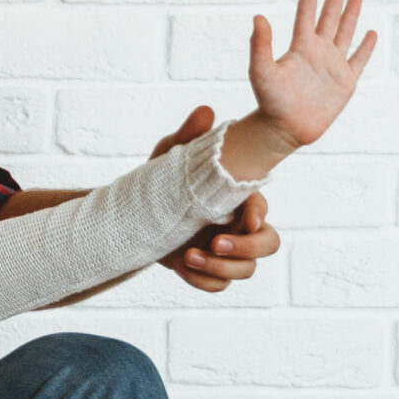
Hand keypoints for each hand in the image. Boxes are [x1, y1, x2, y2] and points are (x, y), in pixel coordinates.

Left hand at [151, 108, 280, 292]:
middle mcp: (237, 226)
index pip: (261, 208)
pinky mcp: (209, 270)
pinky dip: (203, 281)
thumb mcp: (170, 159)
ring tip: (188, 256)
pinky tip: (181, 267)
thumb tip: (205, 112)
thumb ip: (188, 137)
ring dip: (221, 268)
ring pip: (247, 270)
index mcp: (235, 199)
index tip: (244, 219)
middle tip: (214, 242)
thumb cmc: (160, 183)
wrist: (129, 218)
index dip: (258, 214)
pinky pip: (220, 287)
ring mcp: (225, 251)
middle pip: (269, 244)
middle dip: (246, 248)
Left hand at [229, 0, 375, 176]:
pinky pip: (359, 60)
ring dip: (350, 14)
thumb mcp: (261, 70)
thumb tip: (257, 17)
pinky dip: (366, 47)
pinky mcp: (346, 81)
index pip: (306, 14)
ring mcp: (333, 66)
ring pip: (344, 33)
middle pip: (328, 18)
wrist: (285, 129)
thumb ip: (260, 45)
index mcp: (300, 47)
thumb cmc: (270, 101)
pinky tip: (370, 33)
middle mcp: (317, 52)